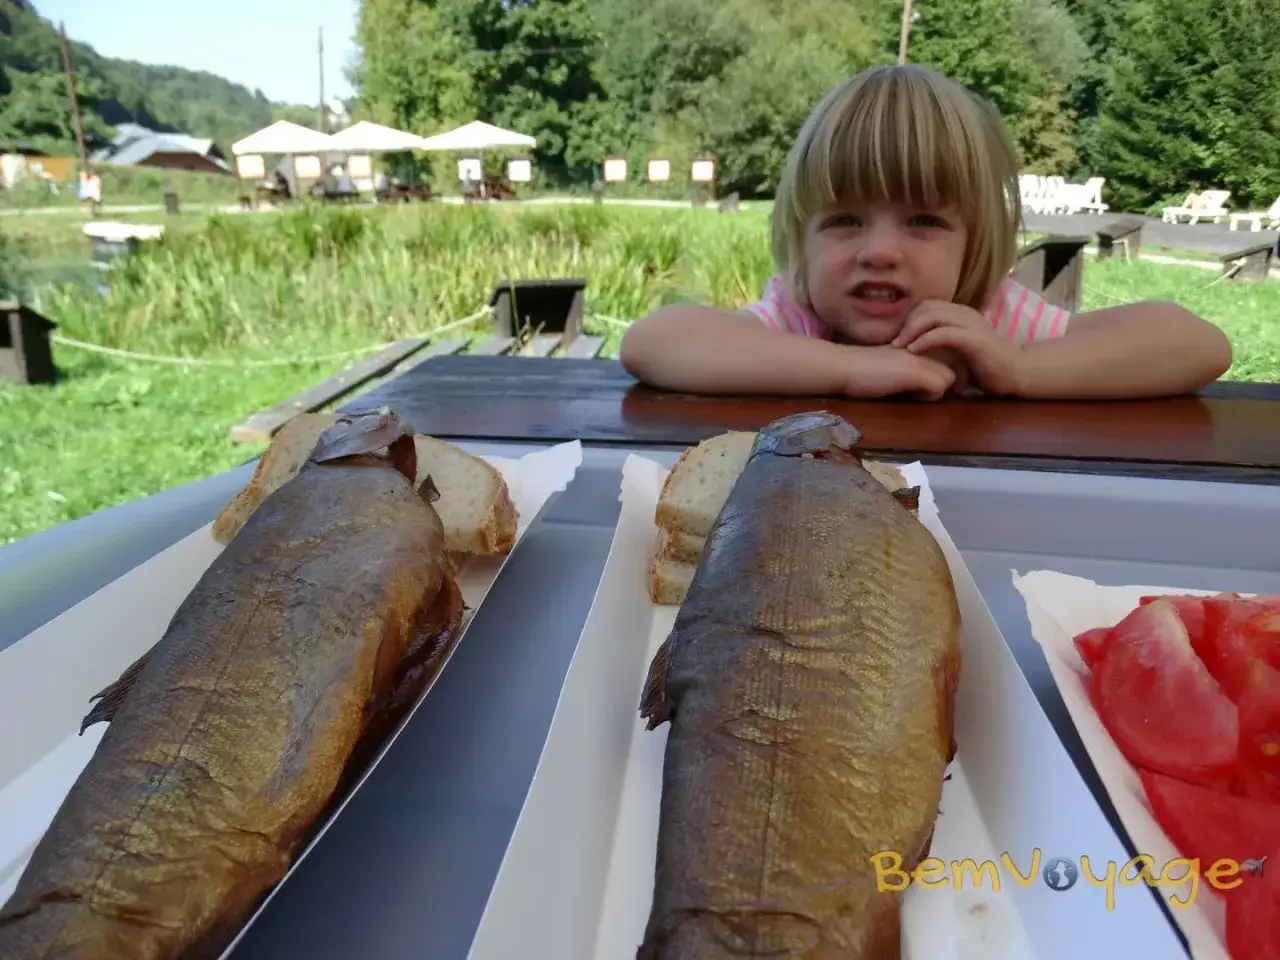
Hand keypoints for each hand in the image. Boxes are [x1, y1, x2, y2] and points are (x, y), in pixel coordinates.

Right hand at [842, 345, 956, 400]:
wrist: (846, 365)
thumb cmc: (866, 365)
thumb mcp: (898, 360)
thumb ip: (916, 363)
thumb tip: (932, 379)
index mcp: (923, 339)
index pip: (955, 355)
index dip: (952, 370)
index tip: (937, 381)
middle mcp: (927, 345)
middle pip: (960, 366)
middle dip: (954, 381)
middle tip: (934, 390)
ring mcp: (924, 358)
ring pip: (953, 378)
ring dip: (941, 390)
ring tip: (921, 392)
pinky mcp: (918, 372)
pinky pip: (940, 388)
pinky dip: (930, 396)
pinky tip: (912, 396)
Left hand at [893, 300, 1026, 395]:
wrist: (1016, 373)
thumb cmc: (985, 365)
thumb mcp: (958, 350)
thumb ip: (941, 343)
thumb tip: (914, 348)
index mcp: (960, 314)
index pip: (927, 305)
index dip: (909, 318)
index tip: (897, 337)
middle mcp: (965, 314)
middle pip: (926, 307)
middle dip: (906, 323)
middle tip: (893, 342)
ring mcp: (970, 324)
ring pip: (933, 316)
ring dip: (911, 330)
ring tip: (899, 346)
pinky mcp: (974, 340)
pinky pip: (944, 333)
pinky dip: (925, 340)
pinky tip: (914, 351)